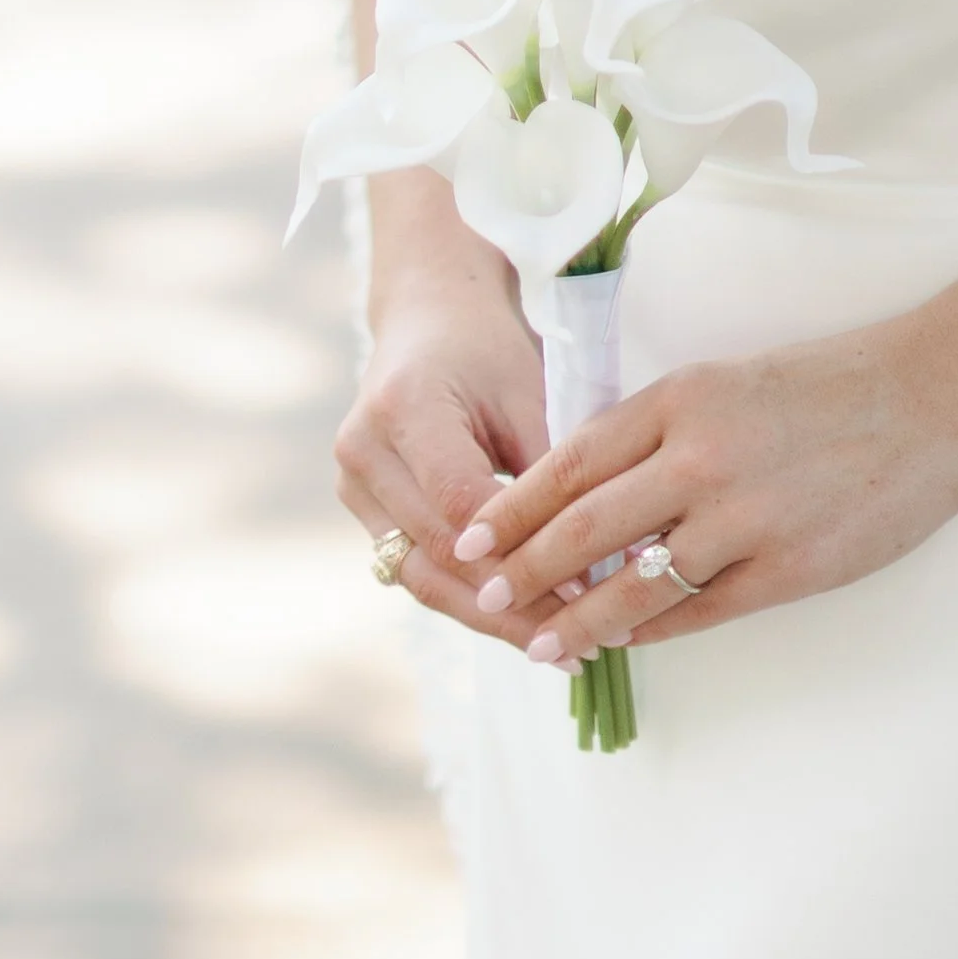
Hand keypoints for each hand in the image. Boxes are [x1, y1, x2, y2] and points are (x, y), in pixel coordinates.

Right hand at [335, 272, 554, 650]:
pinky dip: (467, 596)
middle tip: (575, 647)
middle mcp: (364, 449)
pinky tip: (519, 620)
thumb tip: (604, 559)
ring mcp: (353, 482)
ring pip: (421, 576)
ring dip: (488, 617)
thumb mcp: (530, 389)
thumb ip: (553, 472)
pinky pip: (415, 565)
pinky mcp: (361, 504)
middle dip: (508, 606)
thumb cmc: (490, 343)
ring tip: (554, 649)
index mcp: (405, 406)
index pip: (461, 503)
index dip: (521, 556)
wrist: (429, 309)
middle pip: (436, 554)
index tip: (584, 591)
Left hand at [450, 314, 957, 667]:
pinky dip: (652, 630)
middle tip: (483, 593)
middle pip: (585, 524)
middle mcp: (701, 454)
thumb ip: (666, 428)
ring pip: (634, 581)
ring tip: (539, 641)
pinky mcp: (787, 568)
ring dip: (578, 617)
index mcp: (683, 397)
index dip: (516, 504)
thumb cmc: (836, 381)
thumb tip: (596, 485)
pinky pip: (699, 611)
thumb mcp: (733, 379)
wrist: (937, 394)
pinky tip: (624, 641)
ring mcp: (744, 516)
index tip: (473, 533)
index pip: (573, 458)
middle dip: (524, 566)